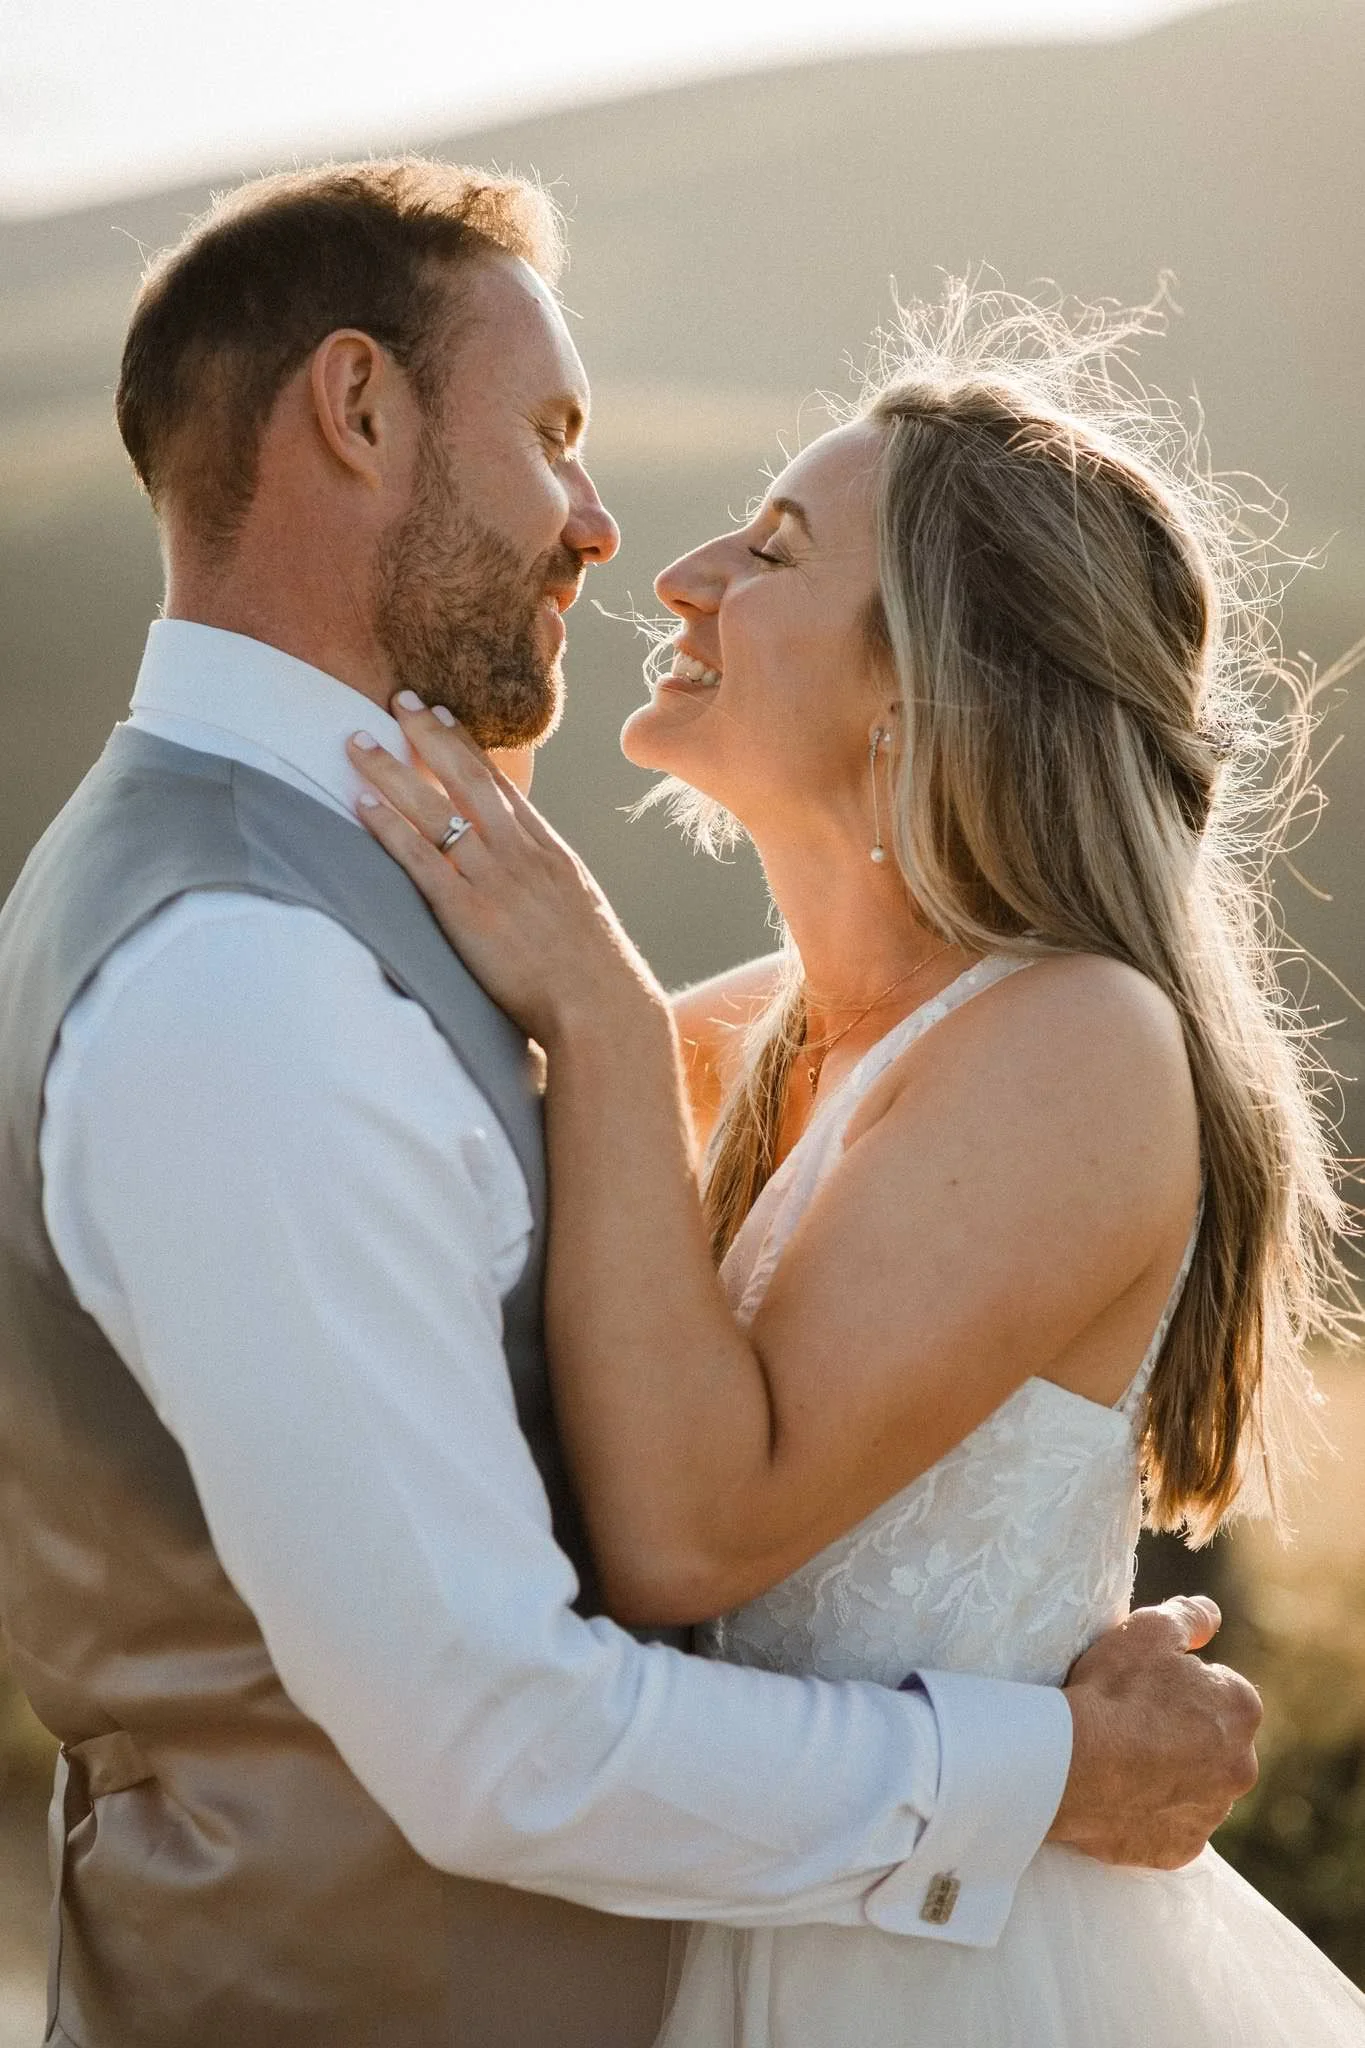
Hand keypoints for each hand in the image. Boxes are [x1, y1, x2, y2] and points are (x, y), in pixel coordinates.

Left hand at [347, 695, 665, 1048]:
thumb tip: (530, 886)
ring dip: (391, 769)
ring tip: (356, 740)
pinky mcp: (468, 914)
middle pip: (466, 780)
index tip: (441, 714)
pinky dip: (389, 827)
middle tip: (398, 699)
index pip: (501, 785)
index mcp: (549, 853)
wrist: (603, 1006)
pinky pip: (421, 860)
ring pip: (436, 809)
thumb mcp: (579, 916)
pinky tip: (361, 803)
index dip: (466, 745)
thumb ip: (549, 890)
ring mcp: (494, 881)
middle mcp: (520, 855)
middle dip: (428, 735)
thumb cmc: (595, 976)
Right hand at [1050, 1596, 1260, 1867]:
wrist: (1072, 1765)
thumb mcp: (1147, 1630)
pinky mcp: (1180, 1848)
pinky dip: (1150, 1813)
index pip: (1218, 1689)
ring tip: (1120, 1759)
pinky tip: (1119, 1795)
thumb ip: (1188, 1617)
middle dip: (1183, 1732)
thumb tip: (1211, 1614)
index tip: (1144, 1685)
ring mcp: (1211, 1813)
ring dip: (1169, 1774)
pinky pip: (1169, 1825)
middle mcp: (1241, 1766)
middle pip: (1212, 1741)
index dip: (1177, 1683)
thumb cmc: (1113, 1691)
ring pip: (1194, 1786)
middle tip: (1131, 1721)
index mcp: (1241, 1710)